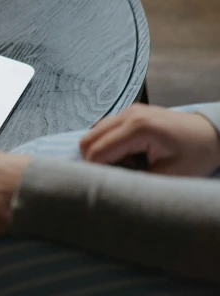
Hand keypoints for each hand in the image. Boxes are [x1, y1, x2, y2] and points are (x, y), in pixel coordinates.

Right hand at [80, 103, 219, 176]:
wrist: (211, 133)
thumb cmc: (195, 155)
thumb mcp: (169, 175)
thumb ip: (135, 180)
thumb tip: (109, 184)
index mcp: (138, 128)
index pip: (98, 150)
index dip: (94, 170)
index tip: (104, 185)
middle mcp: (128, 114)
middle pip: (88, 138)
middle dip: (93, 161)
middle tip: (113, 176)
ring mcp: (128, 110)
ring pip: (94, 133)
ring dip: (101, 152)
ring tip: (126, 164)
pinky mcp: (130, 112)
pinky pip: (105, 129)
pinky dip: (109, 144)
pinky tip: (129, 154)